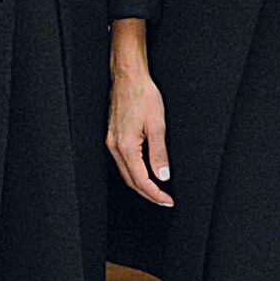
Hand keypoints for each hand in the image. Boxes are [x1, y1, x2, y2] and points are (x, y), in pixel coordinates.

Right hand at [107, 63, 172, 206]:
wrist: (129, 79)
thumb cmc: (143, 96)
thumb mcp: (157, 125)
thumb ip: (159, 153)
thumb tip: (163, 175)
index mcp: (126, 146)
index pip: (141, 180)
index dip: (155, 193)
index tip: (167, 201)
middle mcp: (115, 147)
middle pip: (131, 181)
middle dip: (148, 194)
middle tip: (164, 201)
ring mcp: (112, 143)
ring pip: (126, 173)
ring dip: (141, 185)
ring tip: (157, 191)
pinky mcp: (113, 138)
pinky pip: (123, 163)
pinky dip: (134, 172)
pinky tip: (144, 174)